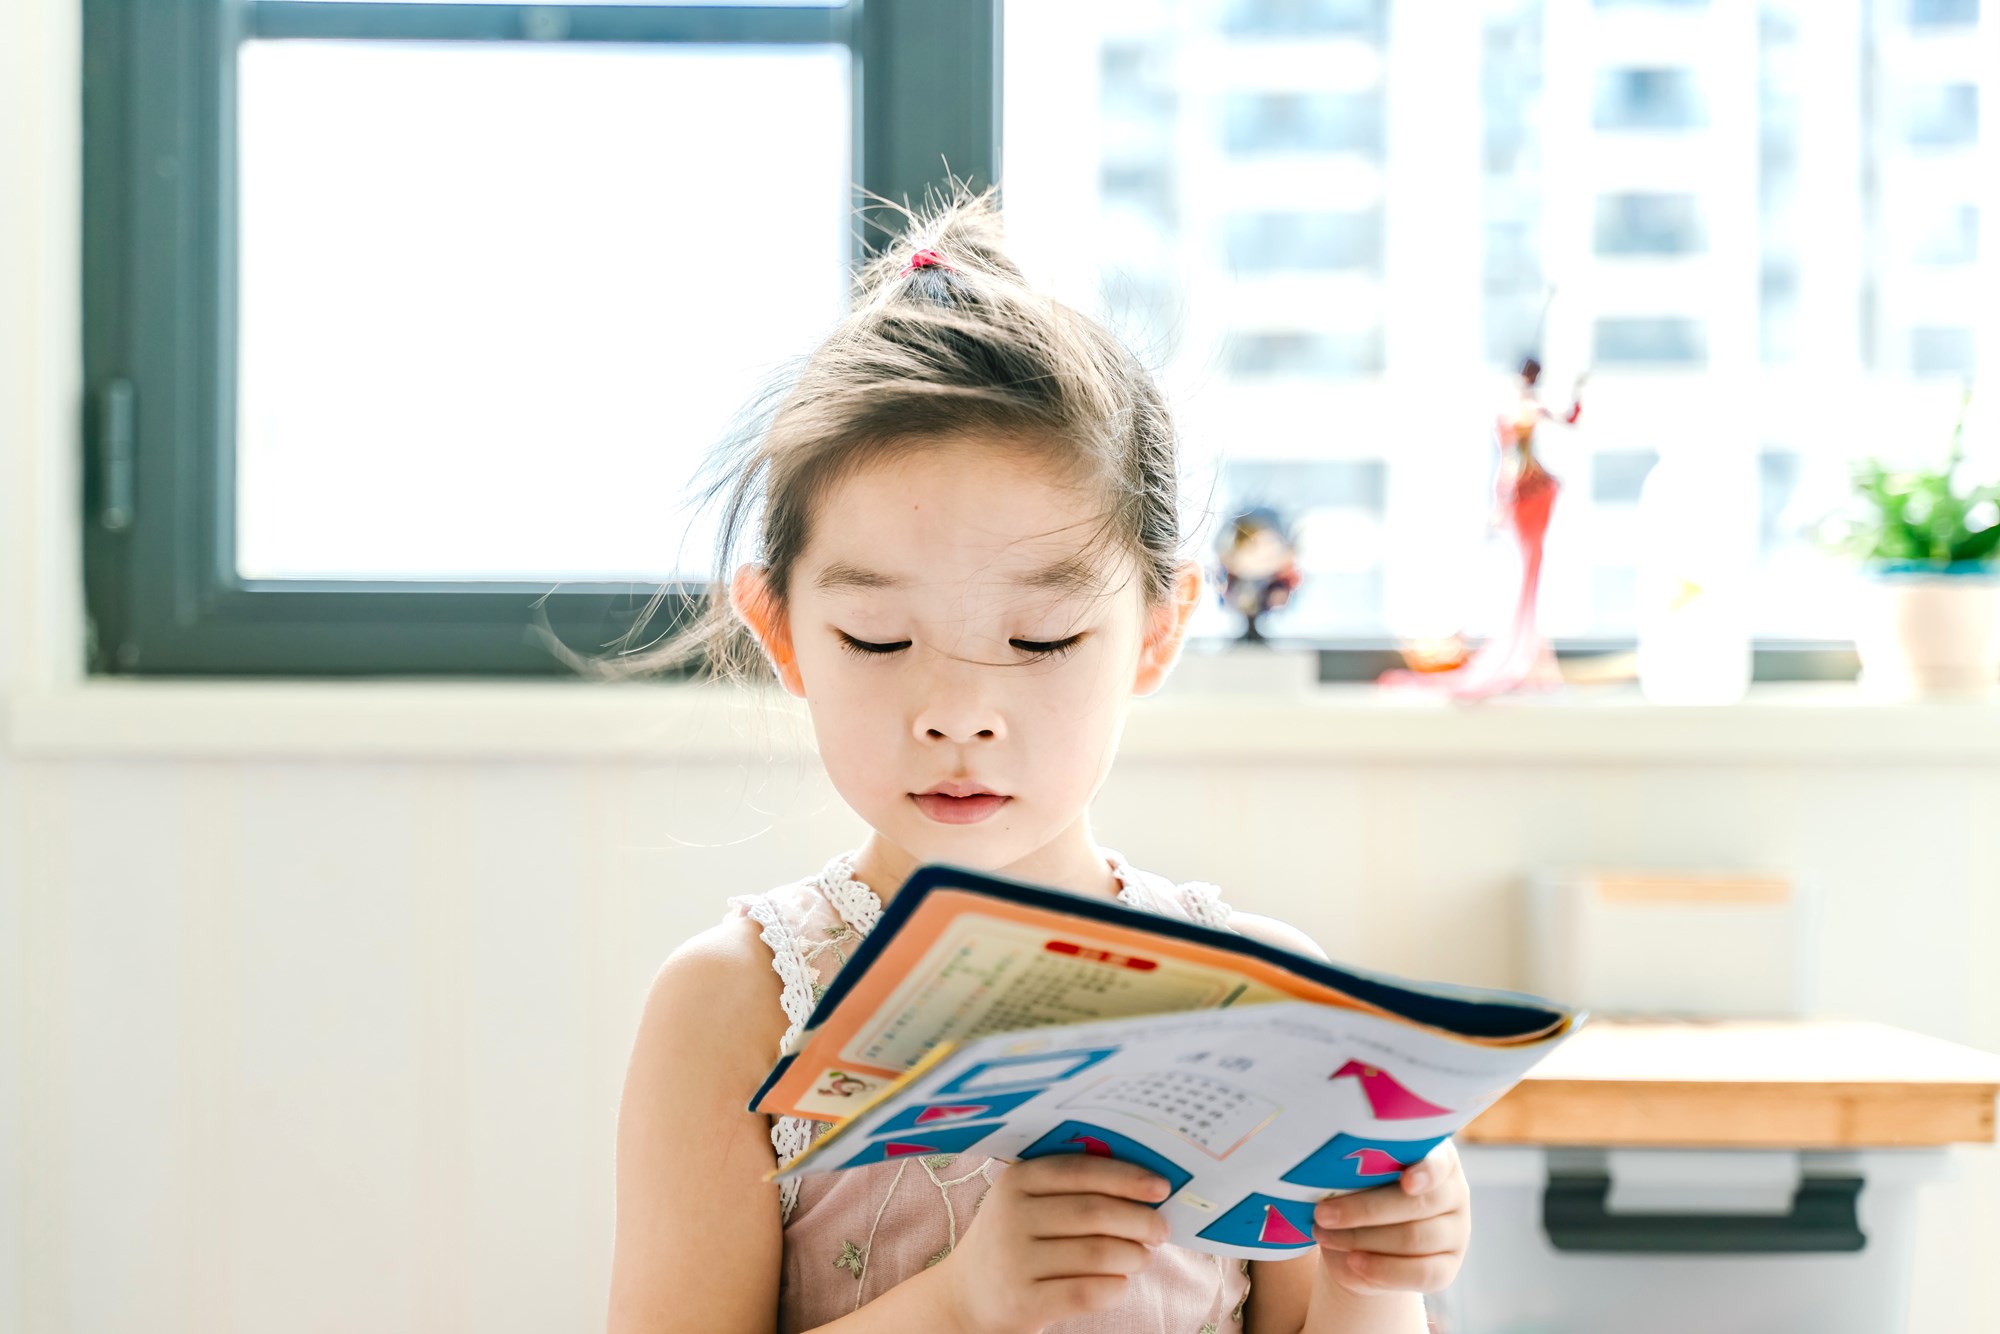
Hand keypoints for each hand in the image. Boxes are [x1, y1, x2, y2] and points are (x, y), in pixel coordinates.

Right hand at [931, 1154, 1169, 1333]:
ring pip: (1096, 1254)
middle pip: (1094, 1213)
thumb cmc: (1014, 1243)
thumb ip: (1073, 1190)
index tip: (1162, 1188)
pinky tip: (1121, 1284)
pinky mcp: (1022, 1301)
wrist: (964, 1297)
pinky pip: (1086, 1293)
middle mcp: (1011, 1216)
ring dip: (1133, 1256)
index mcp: (1017, 1181)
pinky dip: (1114, 1288)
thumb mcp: (1026, 1205)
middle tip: (1161, 1230)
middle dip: (1139, 1220)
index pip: (1082, 1172)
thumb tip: (1144, 1190)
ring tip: (1143, 1258)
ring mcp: (1014, 1260)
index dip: (1127, 1178)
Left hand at [1310, 1140, 1469, 1297]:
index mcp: (1437, 1157)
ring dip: (1362, 1239)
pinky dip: (1383, 1269)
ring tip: (1325, 1235)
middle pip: (1417, 1205)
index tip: (1406, 1181)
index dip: (1426, 1172)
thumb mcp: (1360, 1174)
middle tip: (1322, 1213)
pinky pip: (1421, 1274)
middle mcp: (1453, 1193)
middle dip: (1364, 1210)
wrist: (1365, 1240)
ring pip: (1414, 1239)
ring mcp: (1455, 1232)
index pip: (1440, 1162)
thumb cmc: (1360, 1190)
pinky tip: (1353, 1262)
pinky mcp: (1448, 1268)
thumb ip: (1360, 1170)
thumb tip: (1332, 1172)